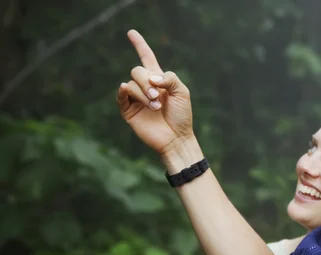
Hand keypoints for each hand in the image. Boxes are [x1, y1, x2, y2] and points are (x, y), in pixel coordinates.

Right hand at [117, 30, 193, 154]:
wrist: (176, 138)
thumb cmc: (182, 116)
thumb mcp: (182, 92)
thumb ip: (170, 78)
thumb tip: (151, 77)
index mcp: (159, 80)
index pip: (147, 57)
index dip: (139, 45)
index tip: (131, 32)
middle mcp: (146, 86)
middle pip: (137, 71)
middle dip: (147, 82)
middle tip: (158, 97)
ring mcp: (136, 98)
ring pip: (131, 84)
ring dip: (144, 94)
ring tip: (156, 107)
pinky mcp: (128, 110)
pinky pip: (121, 95)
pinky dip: (125, 92)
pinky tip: (127, 92)